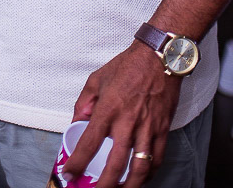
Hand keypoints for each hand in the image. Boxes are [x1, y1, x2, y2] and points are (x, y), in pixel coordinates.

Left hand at [61, 42, 180, 187]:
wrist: (158, 58)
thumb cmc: (127, 66)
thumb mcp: (96, 79)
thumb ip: (84, 103)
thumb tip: (77, 123)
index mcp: (108, 108)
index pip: (89, 143)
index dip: (78, 162)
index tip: (69, 174)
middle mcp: (128, 122)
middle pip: (115, 164)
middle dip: (104, 185)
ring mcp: (148, 128)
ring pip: (139, 168)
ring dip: (128, 186)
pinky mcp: (163, 129)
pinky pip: (157, 159)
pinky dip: (149, 174)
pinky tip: (140, 179)